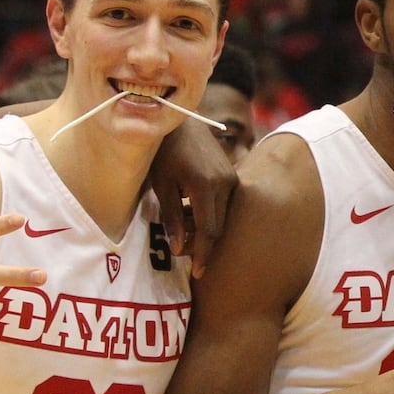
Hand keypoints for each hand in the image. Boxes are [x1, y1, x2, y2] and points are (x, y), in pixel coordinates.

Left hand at [150, 120, 236, 278]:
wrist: (179, 121)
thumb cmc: (162, 151)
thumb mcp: (161, 185)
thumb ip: (172, 217)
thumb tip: (178, 248)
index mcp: (205, 186)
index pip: (208, 231)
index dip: (202, 254)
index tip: (198, 272)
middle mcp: (225, 183)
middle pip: (218, 227)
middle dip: (202, 245)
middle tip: (184, 255)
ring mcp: (232, 178)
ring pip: (223, 217)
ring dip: (205, 230)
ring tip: (184, 234)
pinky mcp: (232, 175)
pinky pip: (224, 204)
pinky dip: (210, 215)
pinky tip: (192, 215)